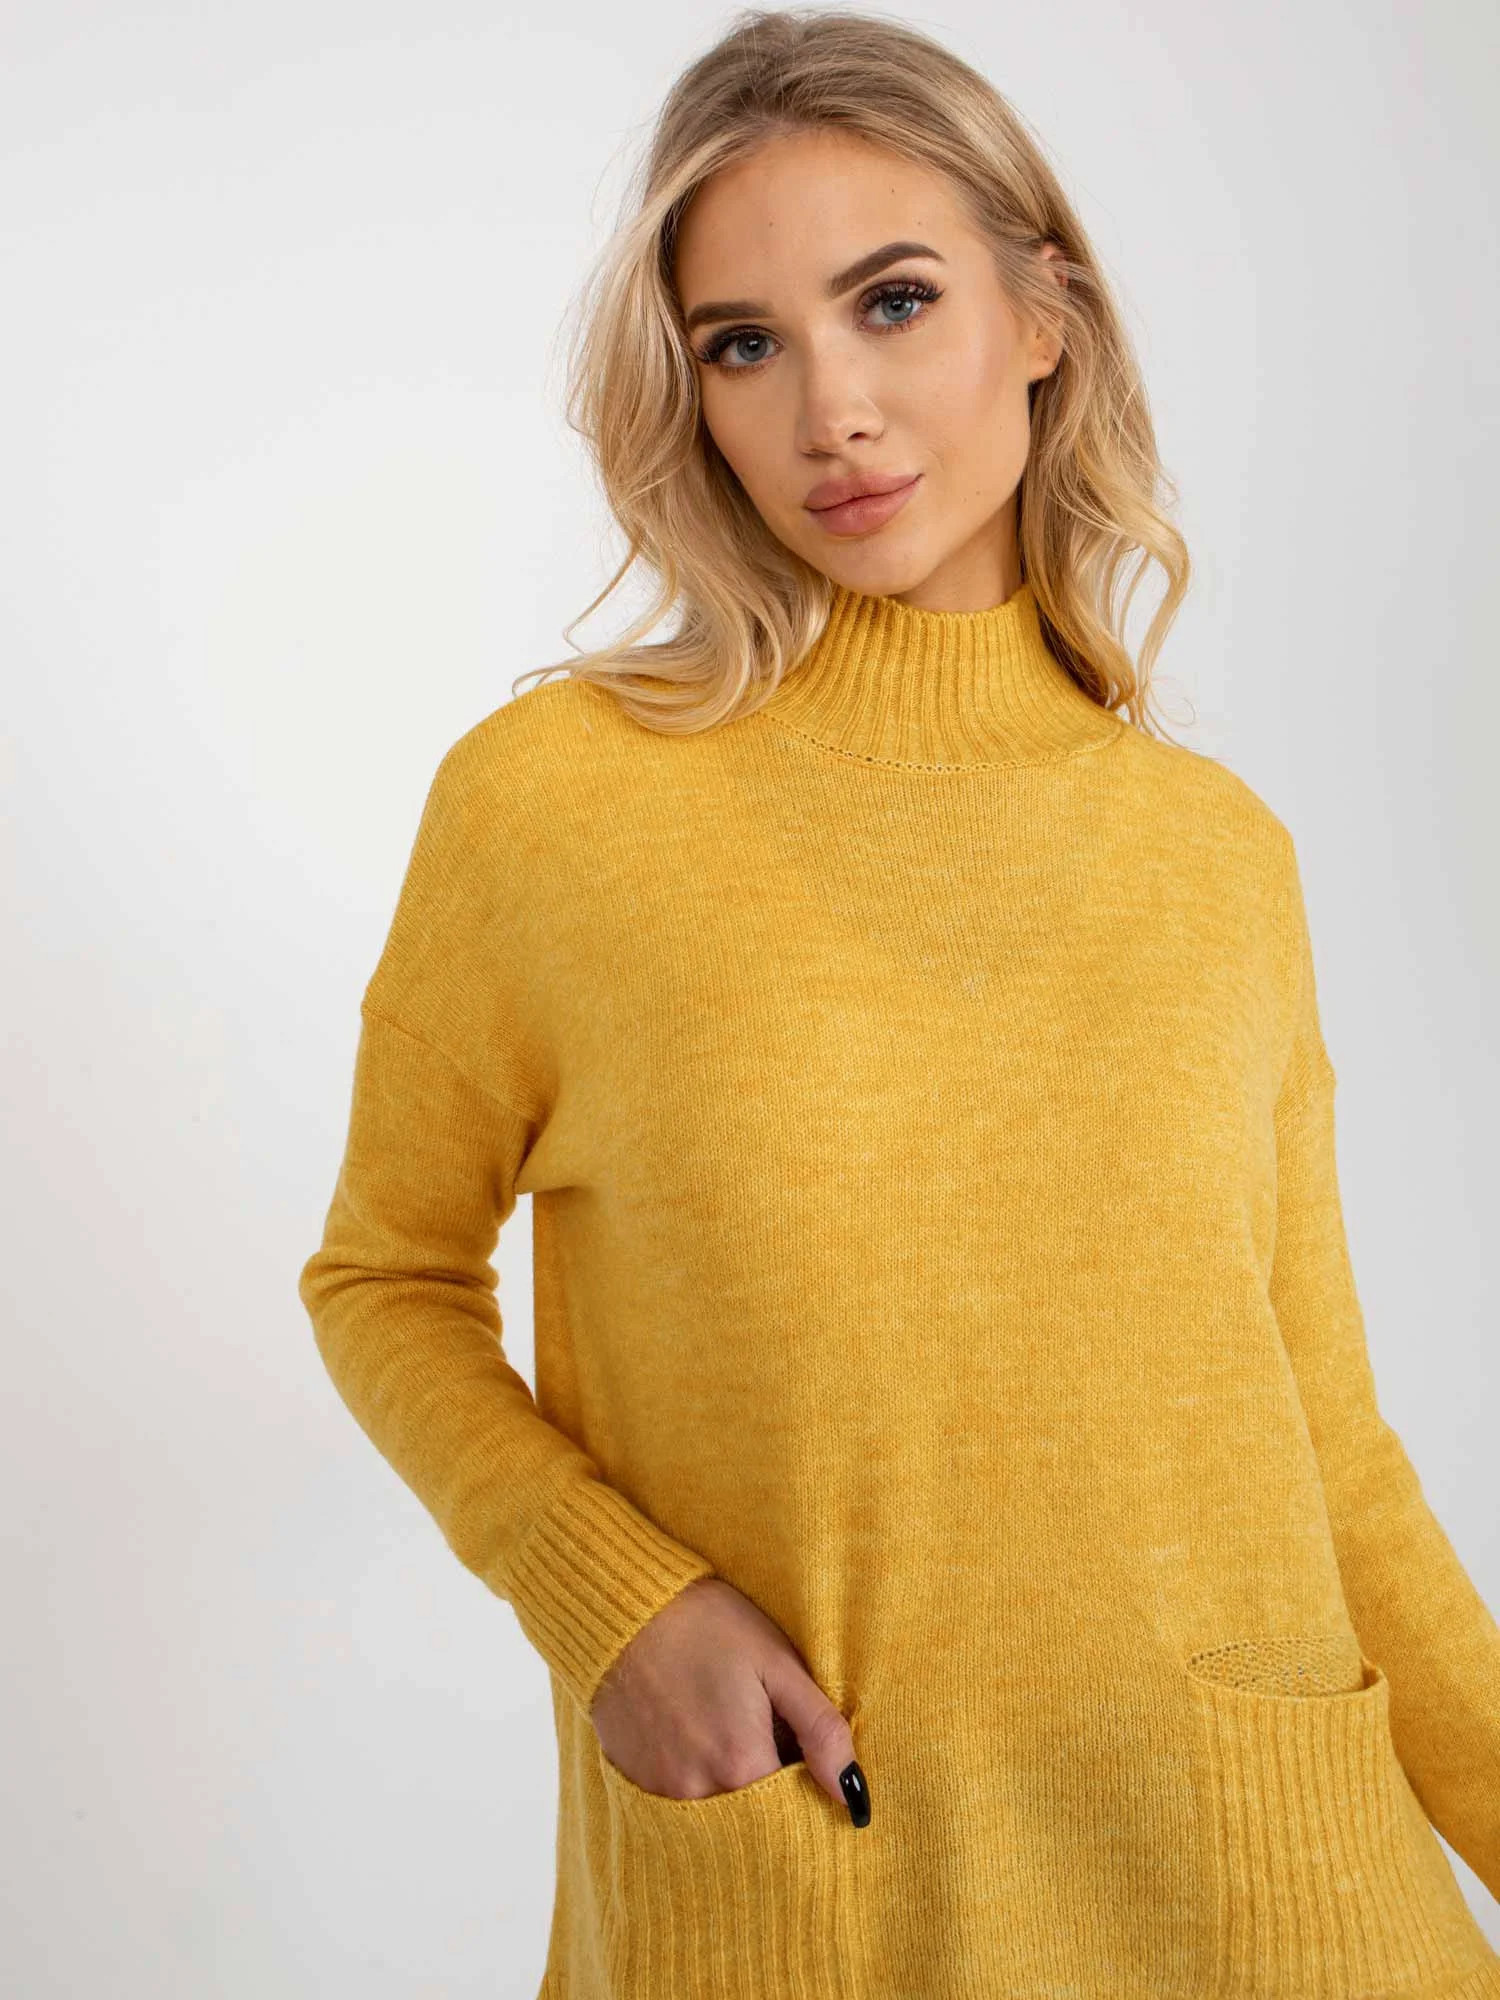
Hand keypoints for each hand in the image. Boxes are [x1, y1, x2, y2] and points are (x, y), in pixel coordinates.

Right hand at [587, 1576, 868, 1823]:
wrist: (626, 1607)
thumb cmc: (709, 1625)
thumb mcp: (778, 1663)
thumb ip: (821, 1731)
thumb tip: (856, 1795)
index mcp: (743, 1764)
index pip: (796, 1809)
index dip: (805, 1781)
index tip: (796, 1745)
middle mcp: (700, 1792)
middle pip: (756, 1816)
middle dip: (769, 1784)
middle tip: (762, 1728)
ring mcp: (663, 1791)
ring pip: (719, 1809)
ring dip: (733, 1781)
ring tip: (726, 1722)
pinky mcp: (636, 1781)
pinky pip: (682, 1799)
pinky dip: (698, 1775)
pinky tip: (695, 1730)